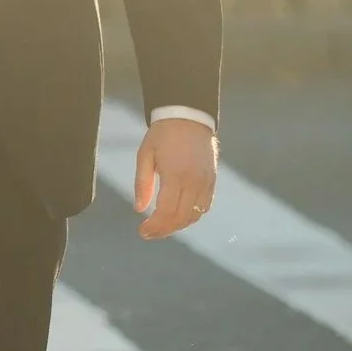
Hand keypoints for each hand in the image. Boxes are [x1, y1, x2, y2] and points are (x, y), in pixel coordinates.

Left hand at [133, 117, 217, 240]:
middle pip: (181, 218)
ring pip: (194, 215)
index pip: (167, 211)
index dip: (155, 226)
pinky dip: (191, 216)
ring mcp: (206, 182)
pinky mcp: (212, 180)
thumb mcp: (145, 155)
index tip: (142, 231)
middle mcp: (194, 181)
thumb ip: (142, 183)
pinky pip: (204, 206)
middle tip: (149, 233)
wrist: (189, 117)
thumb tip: (139, 209)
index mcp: (176, 175)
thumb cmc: (162, 135)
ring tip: (161, 226)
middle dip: (164, 230)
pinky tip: (178, 216)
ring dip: (178, 225)